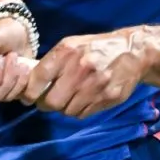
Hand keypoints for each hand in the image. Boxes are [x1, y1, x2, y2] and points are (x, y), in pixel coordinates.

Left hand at [21, 32, 148, 119]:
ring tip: (68, 97)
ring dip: (64, 107)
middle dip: (46, 104)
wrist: (132, 51)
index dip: (29, 92)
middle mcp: (80, 68)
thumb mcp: (72, 45)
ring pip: (67, 110)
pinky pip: (83, 114)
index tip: (27, 97)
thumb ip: (53, 61)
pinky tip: (83, 99)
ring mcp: (95, 85)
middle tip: (46, 102)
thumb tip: (30, 82)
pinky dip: (78, 110)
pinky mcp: (107, 98)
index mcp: (67, 51)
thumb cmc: (95, 48)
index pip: (39, 77)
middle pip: (52, 101)